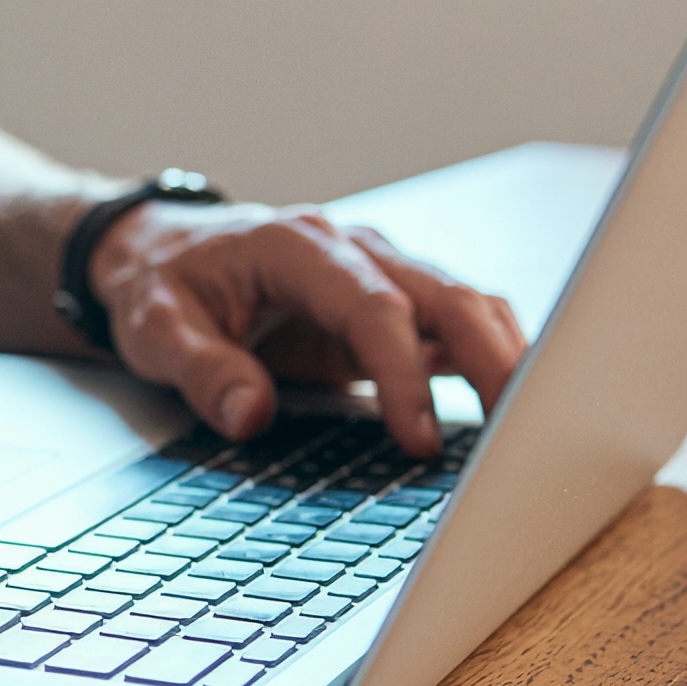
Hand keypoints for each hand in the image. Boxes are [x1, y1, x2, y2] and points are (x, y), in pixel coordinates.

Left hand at [88, 202, 526, 457]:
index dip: (402, 373)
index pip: (374, 306)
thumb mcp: (154, 328)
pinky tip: (509, 414)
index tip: (418, 438)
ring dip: (504, 363)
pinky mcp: (389, 306)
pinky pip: (454, 329)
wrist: (163, 251)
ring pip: (467, 307)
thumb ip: (201, 369)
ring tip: (532, 434)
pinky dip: (488, 365)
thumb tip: (249, 414)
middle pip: (448, 296)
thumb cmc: (162, 284)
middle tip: (522, 438)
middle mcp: (353, 251)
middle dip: (493, 362)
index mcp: (298, 247)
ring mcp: (379, 275)